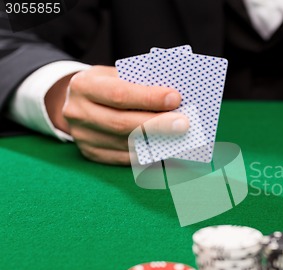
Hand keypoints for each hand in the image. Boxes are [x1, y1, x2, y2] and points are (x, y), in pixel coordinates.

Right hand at [45, 66, 187, 164]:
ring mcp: (83, 137)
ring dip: (156, 141)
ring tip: (179, 136)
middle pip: (122, 123)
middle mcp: (78, 113)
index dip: (149, 98)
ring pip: (125, 143)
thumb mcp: (114, 75)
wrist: (75, 102)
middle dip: (157, 123)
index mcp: (84, 86)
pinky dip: (148, 153)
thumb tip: (173, 98)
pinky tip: (166, 148)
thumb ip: (138, 83)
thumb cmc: (105, 85)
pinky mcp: (91, 154)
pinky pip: (125, 158)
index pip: (119, 94)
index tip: (175, 98)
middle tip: (183, 123)